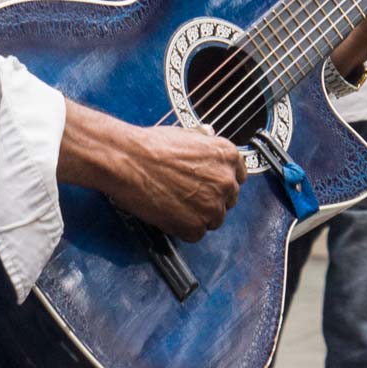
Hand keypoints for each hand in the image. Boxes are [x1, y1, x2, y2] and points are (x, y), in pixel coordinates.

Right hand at [110, 123, 246, 239]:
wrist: (129, 161)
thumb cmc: (152, 146)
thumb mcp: (185, 134)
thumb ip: (203, 139)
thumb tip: (208, 134)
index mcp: (227, 156)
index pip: (237, 177)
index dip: (220, 181)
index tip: (208, 184)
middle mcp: (226, 182)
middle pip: (227, 200)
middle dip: (210, 199)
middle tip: (187, 195)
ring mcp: (212, 206)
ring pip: (213, 219)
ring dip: (198, 216)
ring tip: (174, 204)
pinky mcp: (195, 226)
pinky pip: (196, 233)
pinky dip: (183, 228)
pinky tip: (168, 214)